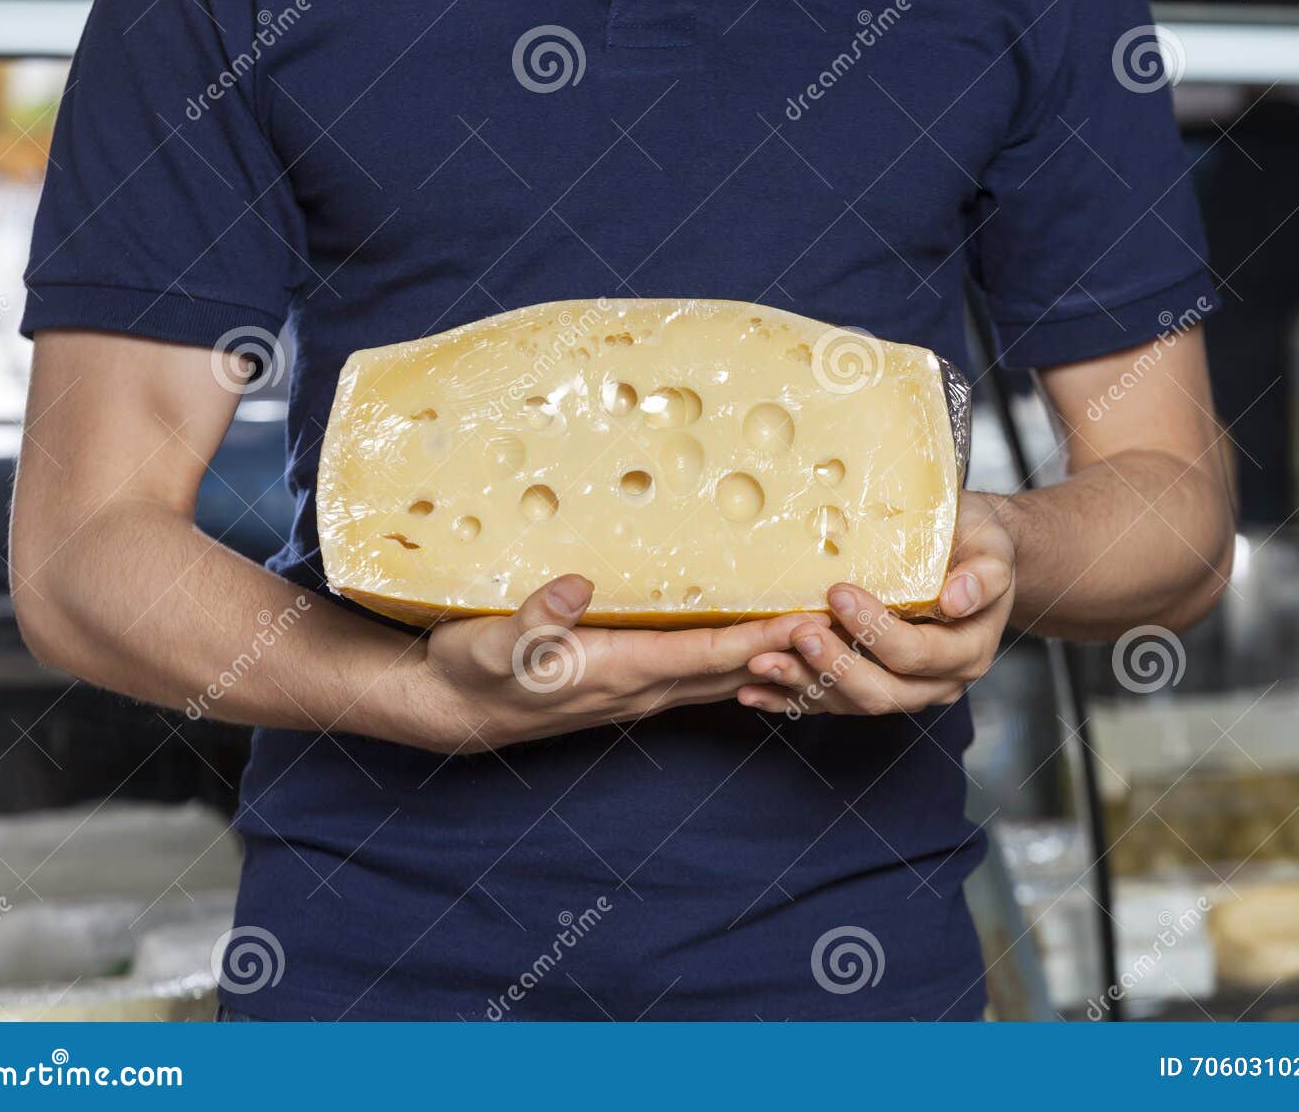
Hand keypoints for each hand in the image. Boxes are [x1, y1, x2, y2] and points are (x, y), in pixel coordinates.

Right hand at [420, 574, 828, 750]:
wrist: (454, 711)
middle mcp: (640, 687)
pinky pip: (701, 677)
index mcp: (618, 671)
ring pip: (723, 676)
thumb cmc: (474, 671)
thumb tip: (576, 587)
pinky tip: (764, 649)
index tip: (810, 621)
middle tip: (844, 622)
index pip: (707, 654)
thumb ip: (534, 619)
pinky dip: (741, 663)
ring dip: (775, 658)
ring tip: (824, 632)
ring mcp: (638, 691)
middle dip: (791, 649)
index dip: (762, 639)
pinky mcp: (630, 684)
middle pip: (733, 669)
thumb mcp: (493, 643)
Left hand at [737, 491, 1016, 716]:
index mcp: (966, 652)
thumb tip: (957, 597)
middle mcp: (936, 682)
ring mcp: (902, 691)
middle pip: (881, 692)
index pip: (916, 654)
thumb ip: (982, 575)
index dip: (875, 630)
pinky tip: (752, 691)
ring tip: (761, 662)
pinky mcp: (871, 688)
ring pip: (850, 702)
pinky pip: (829, 703)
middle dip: (834, 665)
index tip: (839, 593)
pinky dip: (790, 698)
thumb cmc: (976, 543)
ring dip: (803, 684)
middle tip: (797, 632)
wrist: (968, 554)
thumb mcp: (991, 548)